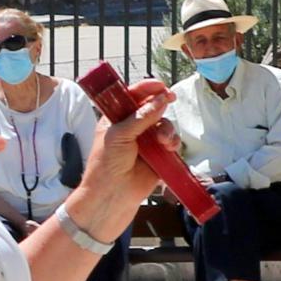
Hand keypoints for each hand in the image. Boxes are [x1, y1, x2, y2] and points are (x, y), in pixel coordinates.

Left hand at [71, 82, 173, 226]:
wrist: (113, 195)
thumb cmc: (107, 164)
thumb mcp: (119, 135)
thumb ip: (141, 117)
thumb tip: (161, 99)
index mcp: (116, 119)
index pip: (132, 97)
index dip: (146, 89)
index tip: (160, 85)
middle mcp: (132, 128)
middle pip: (153, 108)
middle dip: (161, 105)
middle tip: (170, 99)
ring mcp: (146, 142)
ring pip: (165, 125)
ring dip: (167, 129)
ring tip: (164, 141)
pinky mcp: (159, 156)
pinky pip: (172, 142)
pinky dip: (173, 143)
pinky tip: (168, 148)